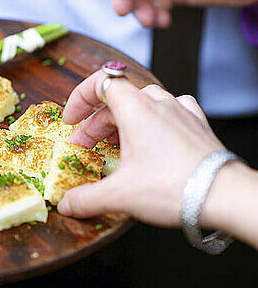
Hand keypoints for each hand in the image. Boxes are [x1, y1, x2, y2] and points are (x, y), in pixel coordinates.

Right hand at [59, 72, 224, 227]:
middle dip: (95, 124)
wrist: (221, 195)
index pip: (100, 83)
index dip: (79, 98)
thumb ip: (85, 198)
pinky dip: (151, 124)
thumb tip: (66, 204)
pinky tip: (151, 138)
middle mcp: (159, 102)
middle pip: (117, 100)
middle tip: (85, 147)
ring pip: (143, 105)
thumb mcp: (119, 195)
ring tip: (114, 145)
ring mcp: (181, 111)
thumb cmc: (173, 187)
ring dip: (122, 123)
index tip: (71, 120)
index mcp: (136, 109)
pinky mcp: (196, 124)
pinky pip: (168, 113)